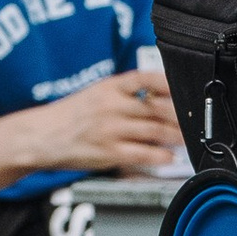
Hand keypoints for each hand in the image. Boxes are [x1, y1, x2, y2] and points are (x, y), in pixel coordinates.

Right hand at [40, 69, 186, 178]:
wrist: (40, 136)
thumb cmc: (70, 116)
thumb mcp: (96, 94)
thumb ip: (125, 95)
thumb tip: (160, 98)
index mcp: (110, 87)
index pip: (146, 78)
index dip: (170, 83)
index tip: (188, 89)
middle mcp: (112, 105)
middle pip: (158, 107)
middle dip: (181, 115)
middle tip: (196, 120)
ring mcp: (111, 129)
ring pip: (155, 131)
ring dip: (177, 136)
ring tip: (188, 139)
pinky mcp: (108, 152)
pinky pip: (142, 153)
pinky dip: (161, 156)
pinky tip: (170, 157)